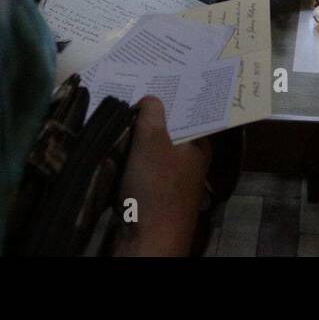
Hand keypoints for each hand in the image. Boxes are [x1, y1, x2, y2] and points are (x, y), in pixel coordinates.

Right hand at [112, 97, 210, 256]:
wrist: (150, 241)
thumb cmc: (157, 186)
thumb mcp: (152, 141)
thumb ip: (151, 114)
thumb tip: (151, 98)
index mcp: (200, 145)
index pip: (191, 113)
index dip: (174, 96)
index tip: (156, 79)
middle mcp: (192, 161)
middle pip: (171, 130)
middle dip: (152, 116)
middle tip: (132, 93)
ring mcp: (174, 180)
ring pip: (155, 150)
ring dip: (138, 138)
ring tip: (121, 115)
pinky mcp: (156, 196)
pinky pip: (144, 168)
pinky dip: (132, 159)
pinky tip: (118, 148)